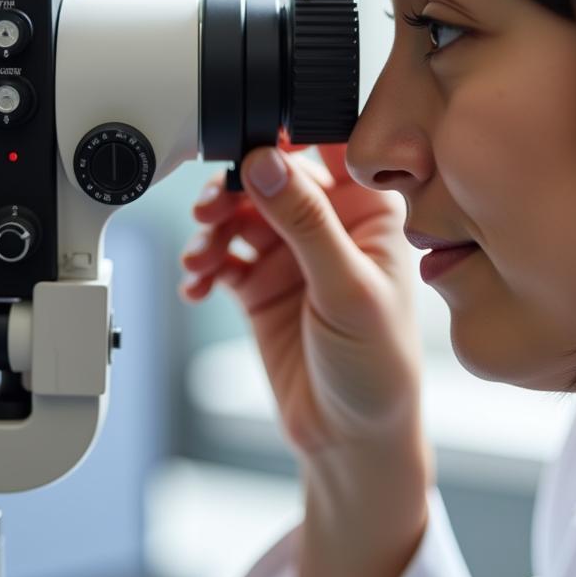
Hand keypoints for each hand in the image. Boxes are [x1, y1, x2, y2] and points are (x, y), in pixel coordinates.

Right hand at [181, 143, 425, 460]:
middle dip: (235, 187)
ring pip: (239, 213)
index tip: (250, 139)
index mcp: (370, 214)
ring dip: (213, 227)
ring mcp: (291, 255)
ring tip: (201, 255)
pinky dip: (203, 264)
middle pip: (271, 177)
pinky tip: (197, 283)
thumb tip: (266, 164)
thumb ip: (305, 223)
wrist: (349, 440)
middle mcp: (330, 227)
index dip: (288, 136)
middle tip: (213, 208)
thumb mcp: (346, 290)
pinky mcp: (260, 285)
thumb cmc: (378, 370)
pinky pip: (220, 255)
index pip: (329, 149)